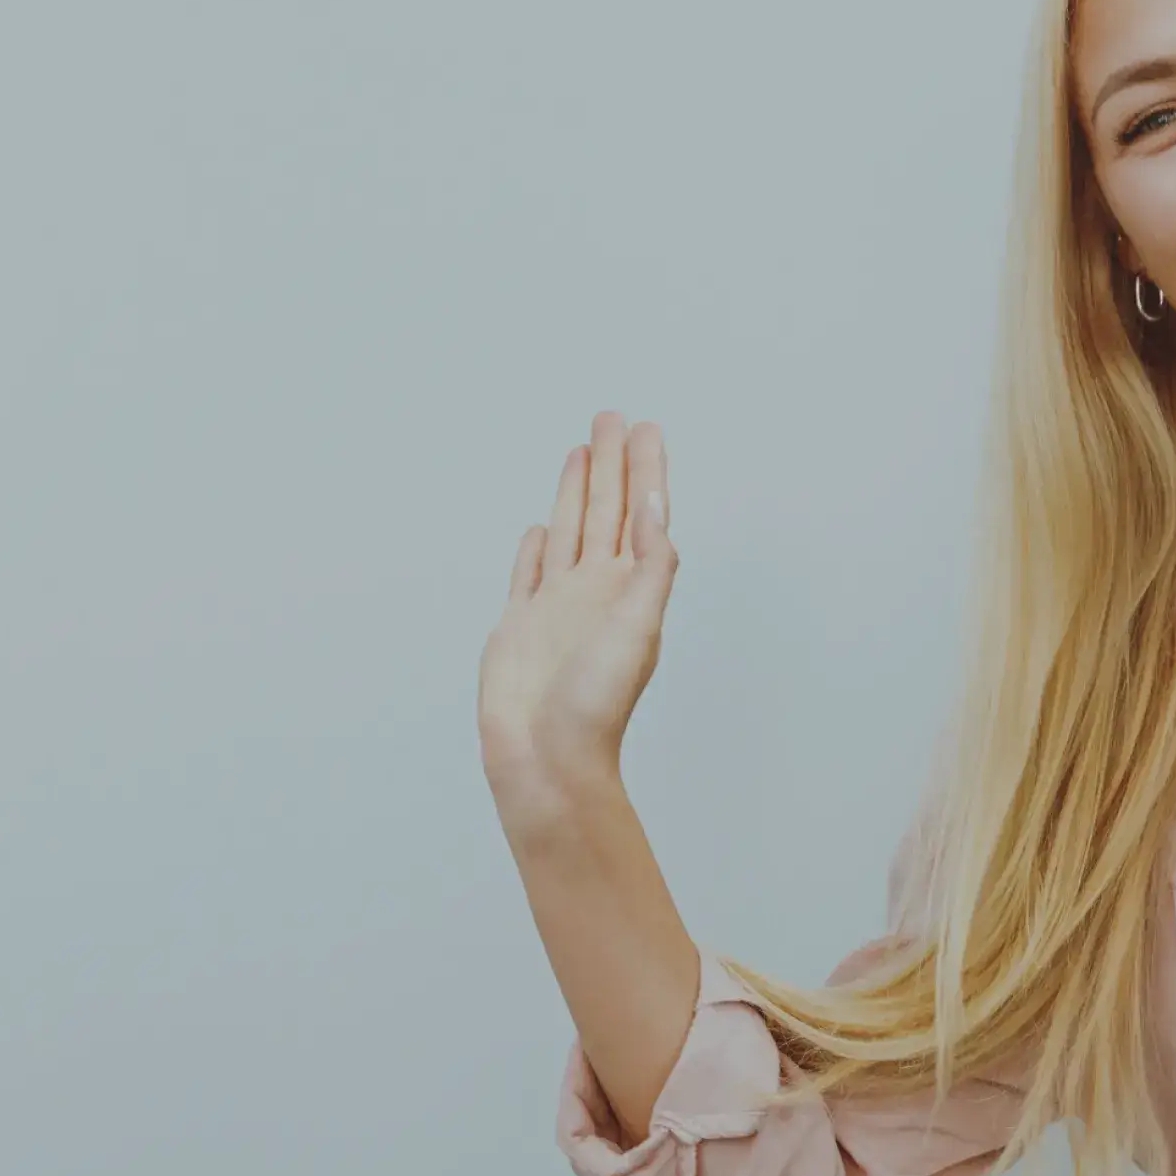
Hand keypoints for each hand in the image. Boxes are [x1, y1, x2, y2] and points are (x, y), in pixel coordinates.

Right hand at [478, 413, 679, 822]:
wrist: (546, 759)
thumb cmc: (596, 704)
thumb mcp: (639, 627)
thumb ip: (650, 564)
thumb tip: (656, 505)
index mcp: (627, 589)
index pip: (639, 513)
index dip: (644, 470)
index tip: (646, 427)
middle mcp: (593, 591)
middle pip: (604, 510)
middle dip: (610, 464)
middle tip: (611, 416)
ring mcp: (555, 606)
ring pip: (569, 531)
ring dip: (577, 490)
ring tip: (581, 450)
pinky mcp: (519, 625)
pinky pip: (529, 572)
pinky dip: (537, 547)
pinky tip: (544, 526)